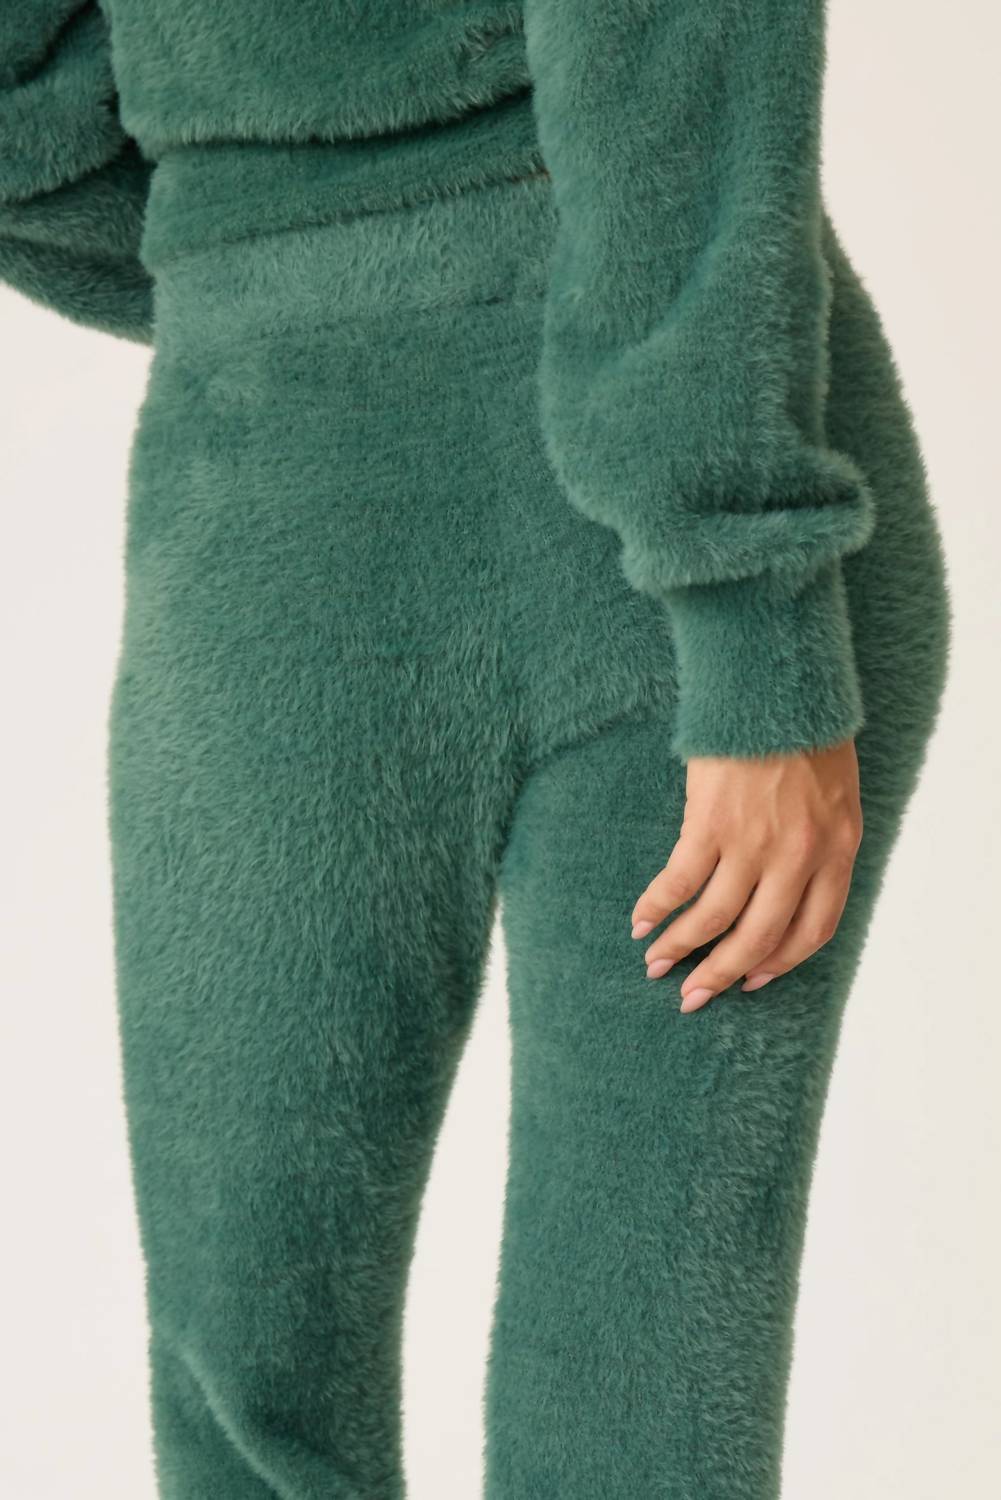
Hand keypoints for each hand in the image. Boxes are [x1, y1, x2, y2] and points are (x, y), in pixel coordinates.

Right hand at [631, 741, 862, 1011]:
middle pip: (759, 938)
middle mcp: (800, 858)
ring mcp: (754, 843)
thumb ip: (821, 843)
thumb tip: (786, 887)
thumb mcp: (838, 795)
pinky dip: (657, 905)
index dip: (780, 962)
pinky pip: (680, 880)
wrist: (779, 687)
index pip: (814, 931)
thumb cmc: (808, 734)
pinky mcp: (711, 823)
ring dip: (681, 947)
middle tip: (693, 997)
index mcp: (838, 851)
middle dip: (721, 975)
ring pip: (714, 918)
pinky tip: (641, 920)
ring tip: (656, 965)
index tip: (753, 979)